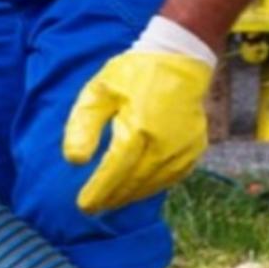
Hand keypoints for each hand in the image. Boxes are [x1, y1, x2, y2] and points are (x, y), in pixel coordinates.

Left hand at [63, 24, 215, 216]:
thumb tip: (74, 161)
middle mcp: (164, 145)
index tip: (84, 206)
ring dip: (129, 196)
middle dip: (111, 198)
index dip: (98, 192)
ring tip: (110, 200)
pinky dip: (151, 187)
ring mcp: (183, 150)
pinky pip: (170, 179)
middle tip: (93, 207)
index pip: (114, 172)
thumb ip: (84, 125)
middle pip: (132, 184)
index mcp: (138, 129)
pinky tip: (136, 188)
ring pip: (152, 185)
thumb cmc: (134, 74)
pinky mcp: (194, 151)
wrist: (180, 60)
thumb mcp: (100, 91)